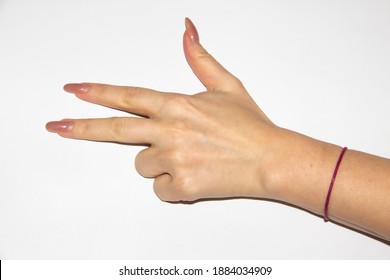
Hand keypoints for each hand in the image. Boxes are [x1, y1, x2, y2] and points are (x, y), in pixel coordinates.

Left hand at [46, 18, 279, 201]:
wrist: (271, 160)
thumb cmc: (250, 126)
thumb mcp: (227, 86)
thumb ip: (200, 59)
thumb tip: (187, 29)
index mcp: (177, 105)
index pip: (128, 96)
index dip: (98, 92)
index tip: (74, 91)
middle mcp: (170, 130)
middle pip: (115, 129)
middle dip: (82, 127)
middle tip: (57, 127)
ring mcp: (173, 159)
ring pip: (142, 164)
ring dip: (157, 162)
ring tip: (189, 158)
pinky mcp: (181, 186)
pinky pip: (158, 188)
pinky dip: (171, 184)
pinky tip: (194, 175)